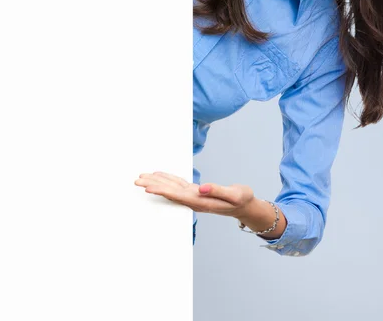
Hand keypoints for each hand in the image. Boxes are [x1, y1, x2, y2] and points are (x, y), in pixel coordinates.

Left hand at [134, 171, 253, 216]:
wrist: (245, 206)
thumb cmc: (242, 200)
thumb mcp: (235, 194)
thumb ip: (218, 190)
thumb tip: (201, 187)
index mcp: (201, 201)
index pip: (177, 195)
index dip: (161, 190)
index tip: (147, 188)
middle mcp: (194, 200)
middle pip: (170, 192)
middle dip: (153, 186)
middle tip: (137, 181)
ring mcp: (194, 196)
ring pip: (172, 188)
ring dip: (157, 182)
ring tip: (142, 178)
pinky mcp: (196, 192)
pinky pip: (179, 185)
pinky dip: (168, 179)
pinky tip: (160, 176)